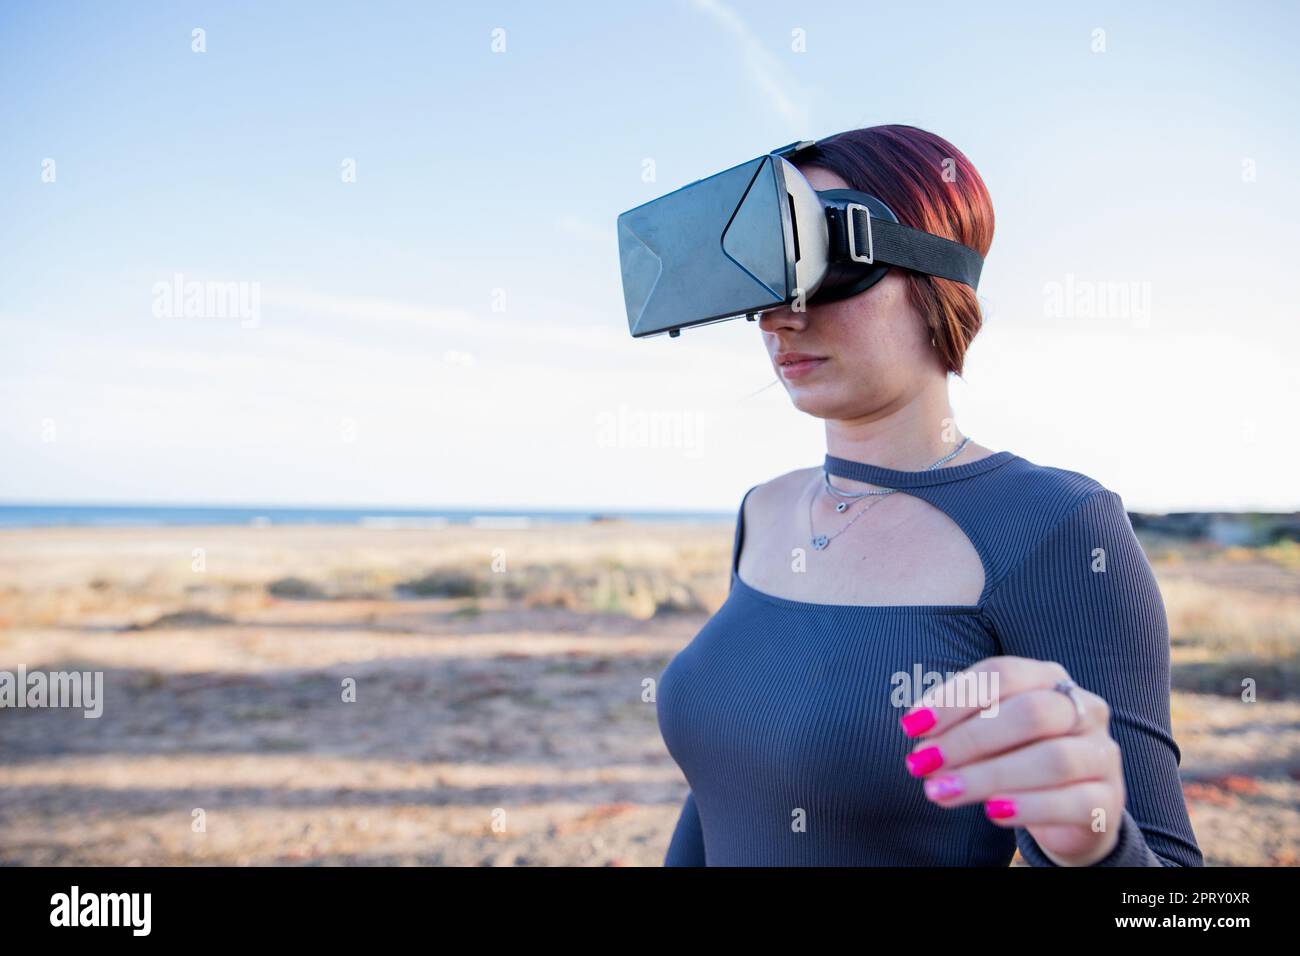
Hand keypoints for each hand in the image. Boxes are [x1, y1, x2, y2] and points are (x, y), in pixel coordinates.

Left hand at [897, 655, 1124, 865]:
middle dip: (968, 738)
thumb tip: (916, 728)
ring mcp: (1102, 754)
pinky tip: (991, 812)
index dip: (955, 697)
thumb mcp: (990, 731)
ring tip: (941, 791)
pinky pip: (1072, 802)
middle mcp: (1083, 708)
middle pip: (1030, 713)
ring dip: (987, 776)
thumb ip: (959, 723)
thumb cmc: (1018, 756)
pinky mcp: (1108, 800)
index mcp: (1049, 678)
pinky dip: (1028, 807)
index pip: (1003, 673)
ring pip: (1052, 760)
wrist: (1072, 809)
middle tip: (922, 762)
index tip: (912, 726)